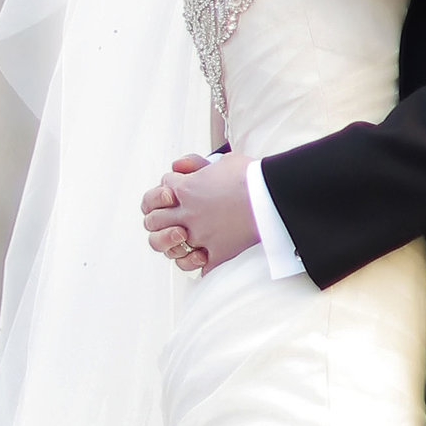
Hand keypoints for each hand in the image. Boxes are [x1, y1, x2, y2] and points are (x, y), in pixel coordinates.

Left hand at [139, 149, 258, 274]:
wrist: (273, 194)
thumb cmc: (251, 175)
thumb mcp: (222, 159)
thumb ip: (196, 163)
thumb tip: (178, 167)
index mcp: (185, 189)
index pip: (160, 189)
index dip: (166, 190)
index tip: (176, 192)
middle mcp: (188, 214)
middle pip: (153, 221)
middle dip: (158, 218)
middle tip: (171, 218)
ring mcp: (201, 236)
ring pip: (166, 247)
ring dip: (169, 243)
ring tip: (180, 238)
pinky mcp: (217, 253)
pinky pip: (197, 266)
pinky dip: (197, 263)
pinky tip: (201, 257)